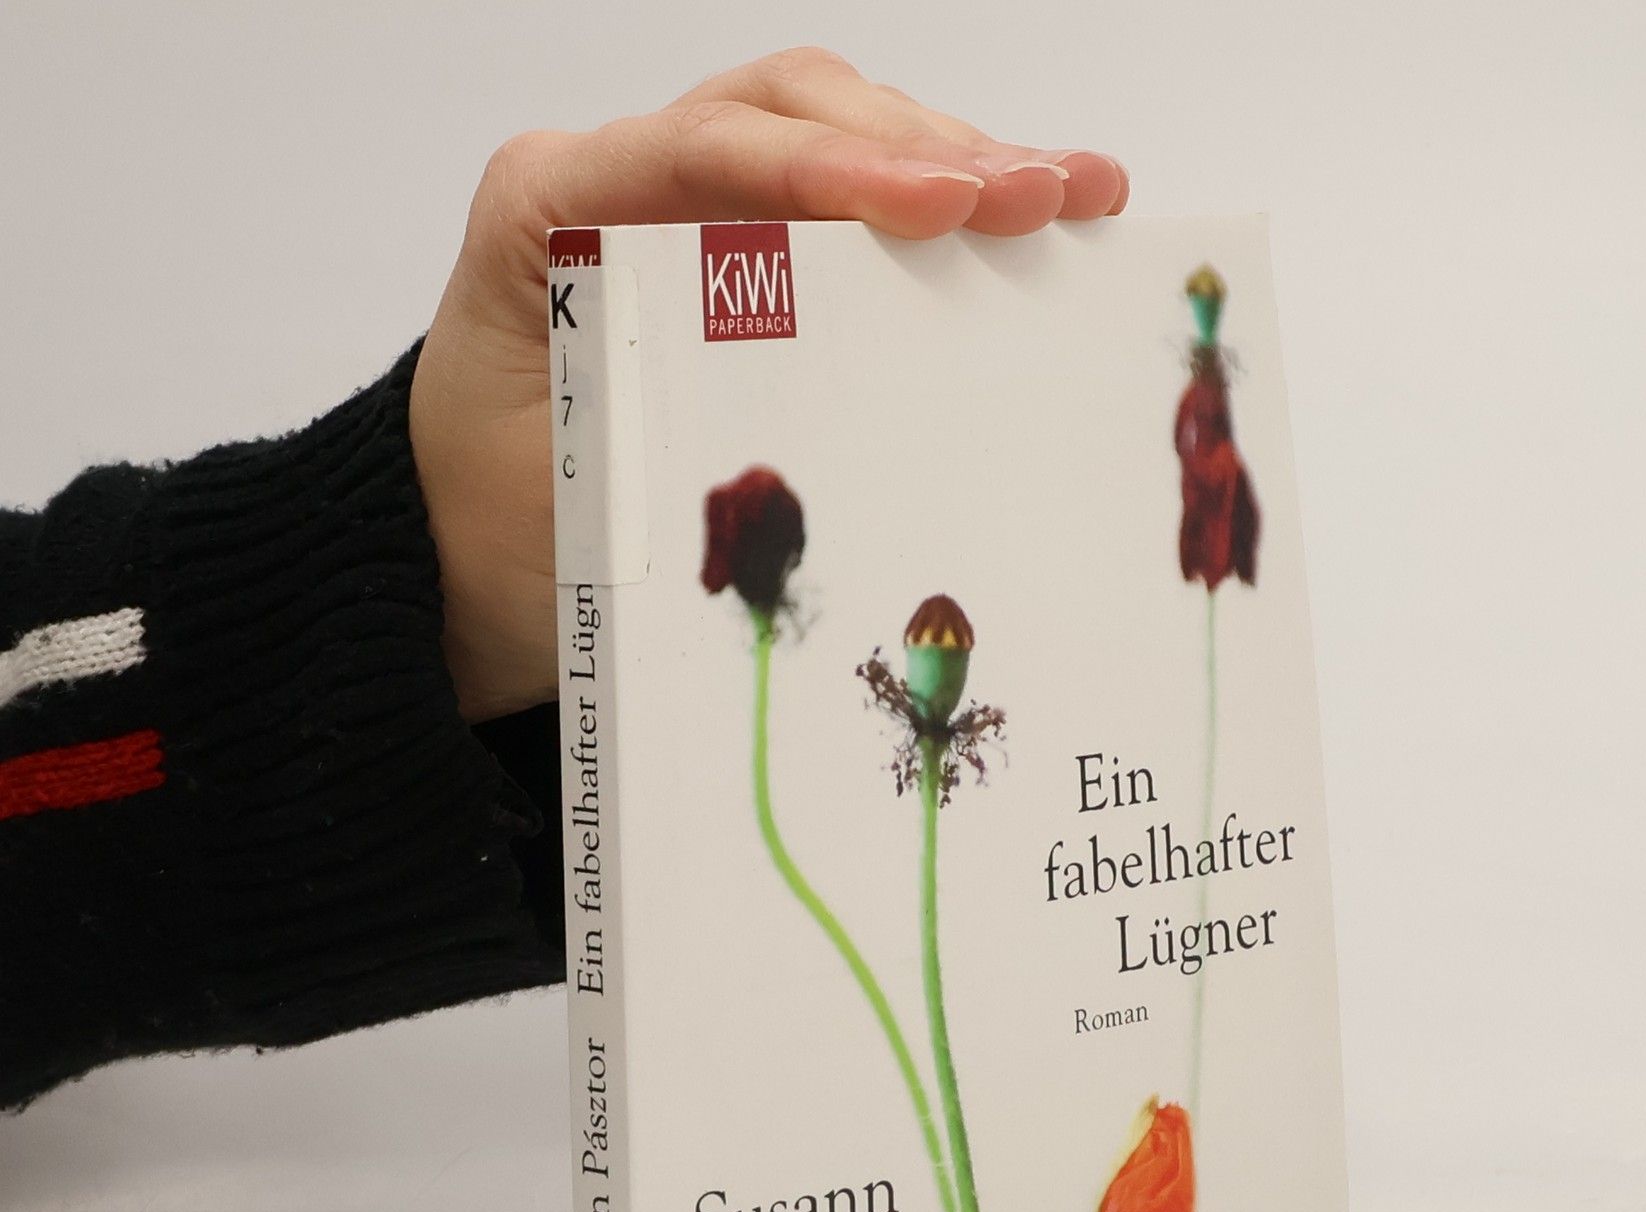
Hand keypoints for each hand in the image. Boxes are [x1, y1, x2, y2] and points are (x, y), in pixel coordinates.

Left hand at [410, 47, 1127, 721]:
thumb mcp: (568, 496)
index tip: (945, 205)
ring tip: (1073, 193)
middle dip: (925, 147)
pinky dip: (929, 202)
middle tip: (1047, 194)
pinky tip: (1024, 217)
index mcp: (549, 207)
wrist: (455, 550)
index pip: (706, 153)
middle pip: (786, 112)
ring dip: (952, 158)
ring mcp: (675, 201)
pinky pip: (835, 198)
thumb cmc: (501, 527)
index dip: (834, 170)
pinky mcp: (727, 247)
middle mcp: (616, 177)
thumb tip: (821, 457)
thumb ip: (673, 449)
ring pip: (826, 132)